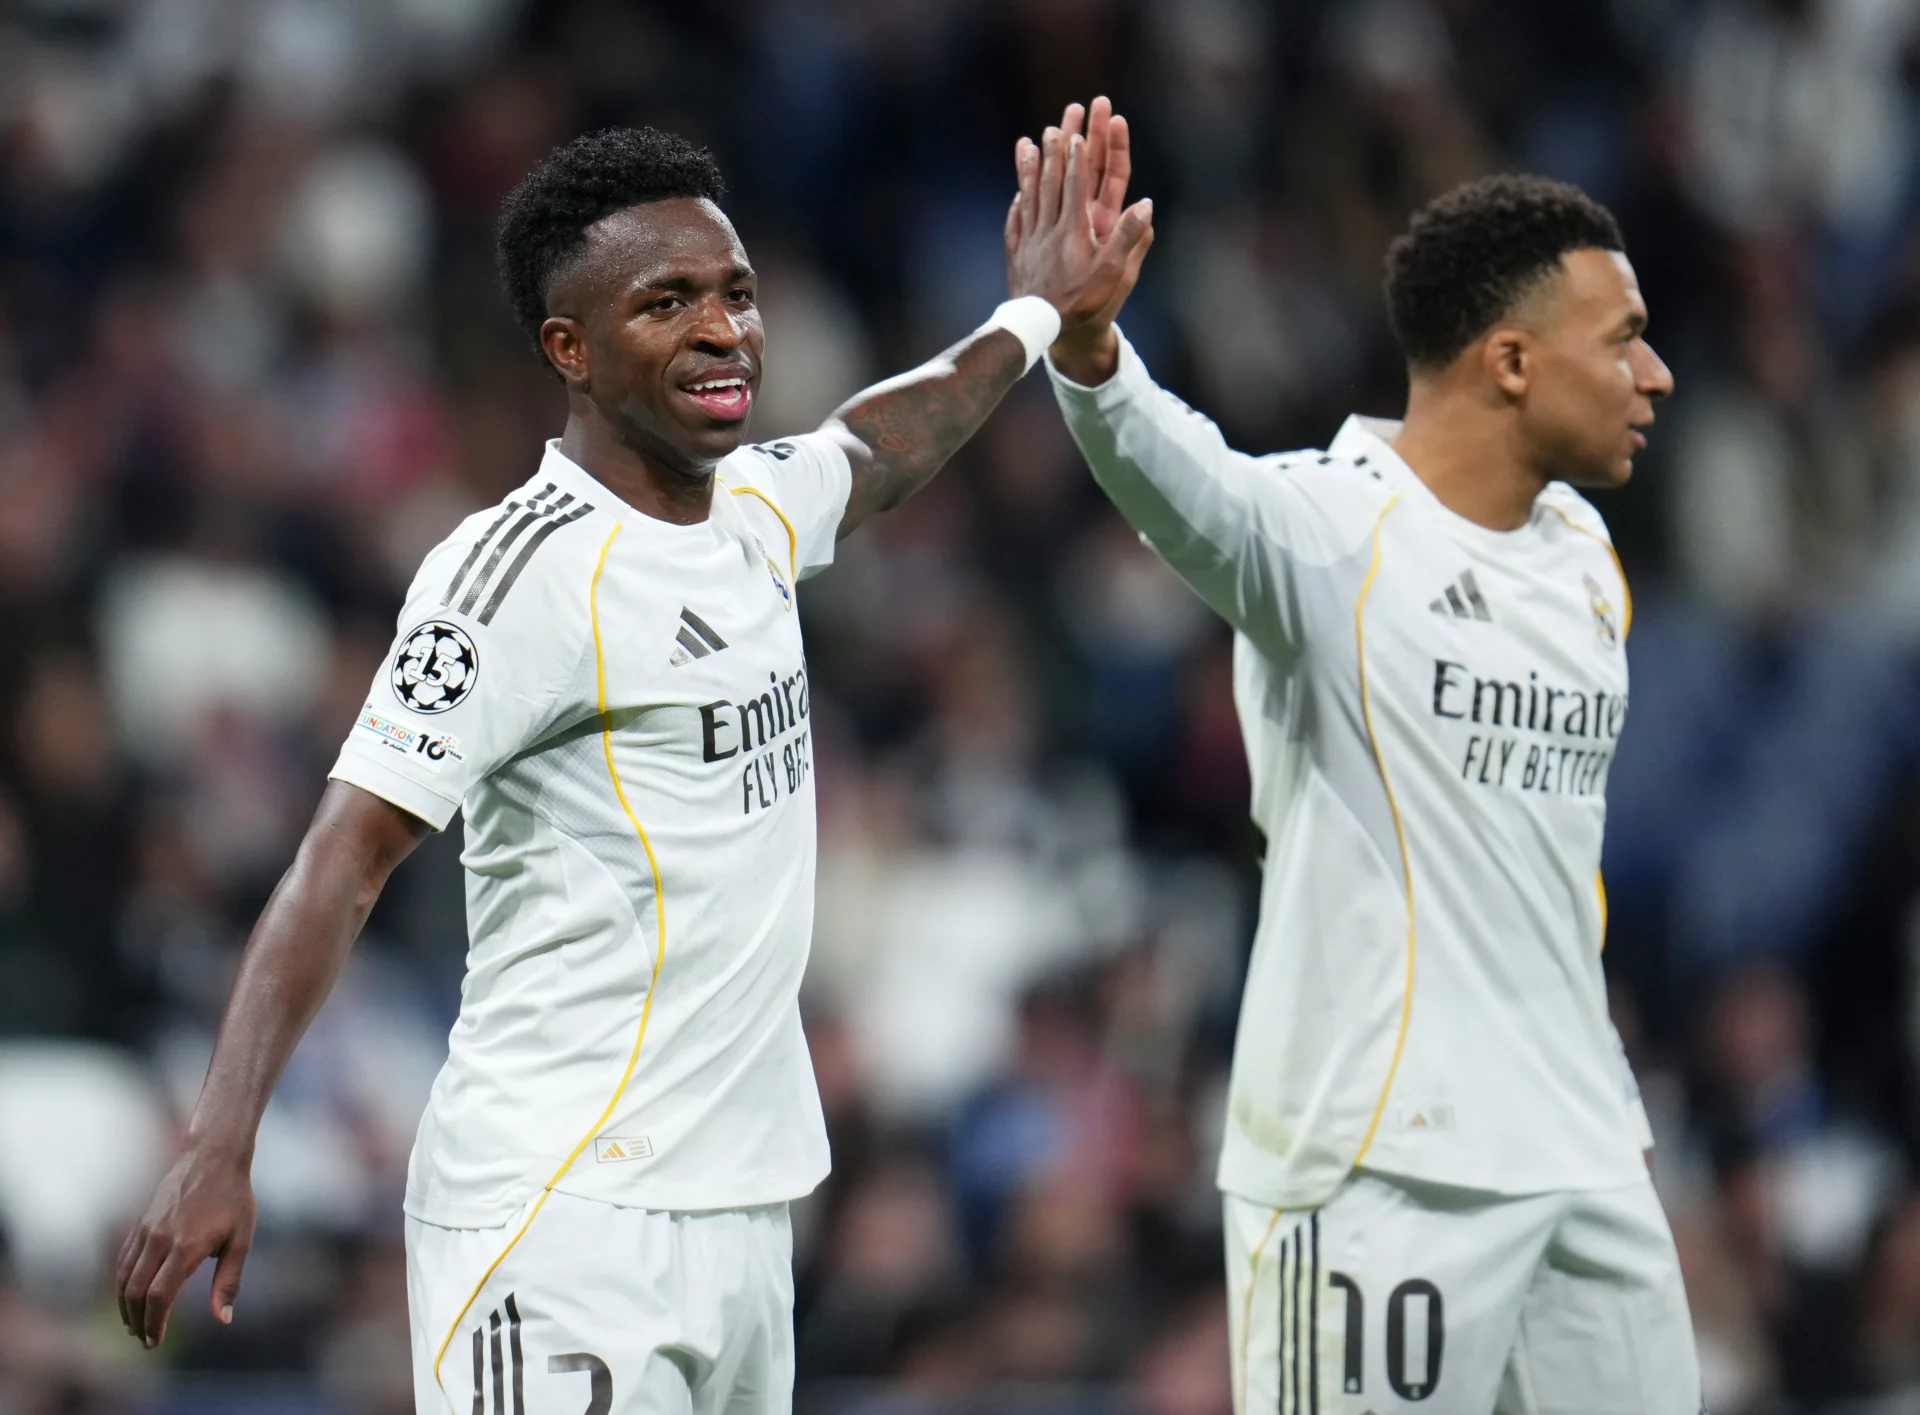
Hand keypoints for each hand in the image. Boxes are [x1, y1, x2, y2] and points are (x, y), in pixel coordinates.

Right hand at [115, 1143, 256, 1348]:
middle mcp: (159, 1239)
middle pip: (135, 1291)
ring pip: (123, 1277)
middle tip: (145, 1340)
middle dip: (137, 1321)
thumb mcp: (241, 1239)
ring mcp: (146, 1229)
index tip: (156, 1341)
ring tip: (135, 1325)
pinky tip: (130, 1296)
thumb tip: (222, 1318)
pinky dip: (122, 1284)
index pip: (159, 1295)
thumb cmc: (234, 1199)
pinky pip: (123, 1260)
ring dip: (125, 1306)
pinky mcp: (140, 1223)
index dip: (155, 1323)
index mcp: (185, 1246)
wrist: (213, 1157)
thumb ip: (229, 1280)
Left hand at [1005, 96, 1152, 372]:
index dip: (1077, 156)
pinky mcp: (1018, 256)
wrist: (1040, 330)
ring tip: (1030, 141)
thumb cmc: (1082, 304)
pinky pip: (1016, 222)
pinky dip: (1018, 202)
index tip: (1078, 130)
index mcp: (1075, 230)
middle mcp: (1050, 229)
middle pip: (1054, 180)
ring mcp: (1030, 241)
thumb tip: (1146, 204)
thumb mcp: (1113, 274)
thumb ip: (1129, 238)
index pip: (1076, 184)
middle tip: (1061, 119)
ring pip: (1031, 195)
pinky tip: (1018, 193)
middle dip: (1058, 147)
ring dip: (1032, 166)